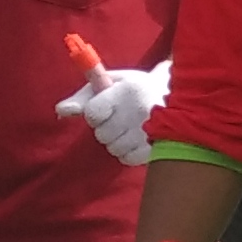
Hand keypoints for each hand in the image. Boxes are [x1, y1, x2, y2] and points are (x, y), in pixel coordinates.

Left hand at [54, 61, 171, 164]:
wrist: (182, 98)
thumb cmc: (136, 89)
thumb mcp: (112, 82)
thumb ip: (83, 96)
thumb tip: (60, 111)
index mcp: (127, 90)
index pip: (93, 113)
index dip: (96, 113)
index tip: (107, 107)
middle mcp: (139, 110)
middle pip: (102, 134)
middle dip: (108, 127)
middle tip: (123, 117)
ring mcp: (151, 132)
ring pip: (113, 148)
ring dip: (118, 141)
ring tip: (133, 128)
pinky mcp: (158, 148)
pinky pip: (127, 159)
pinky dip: (129, 153)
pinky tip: (139, 140)